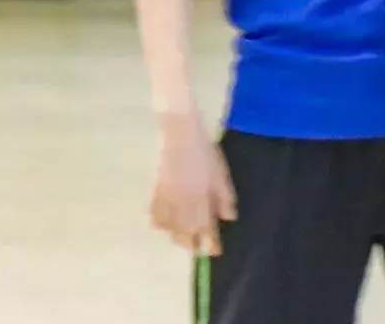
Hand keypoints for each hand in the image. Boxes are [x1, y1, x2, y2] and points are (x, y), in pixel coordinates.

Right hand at [148, 113, 236, 255]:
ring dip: (177, 236)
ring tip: (184, 239)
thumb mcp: (220, 173)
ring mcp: (167, 197)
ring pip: (169, 227)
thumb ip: (224, 197)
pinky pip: (155, 214)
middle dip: (192, 244)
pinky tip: (164, 226)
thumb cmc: (205, 152)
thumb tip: (229, 218)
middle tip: (199, 249)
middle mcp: (182, 202)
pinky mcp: (156, 190)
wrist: (180, 133)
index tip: (215, 251)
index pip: (205, 227)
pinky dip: (160, 223)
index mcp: (200, 197)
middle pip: (185, 232)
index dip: (210, 242)